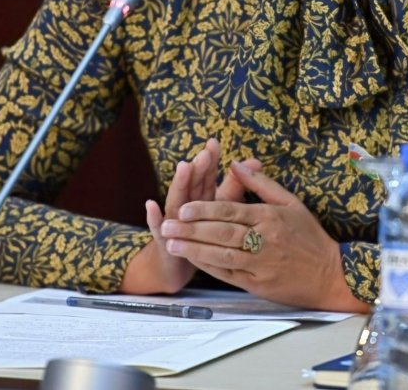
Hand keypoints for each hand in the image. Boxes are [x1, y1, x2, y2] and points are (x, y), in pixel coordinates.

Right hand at [120, 139, 261, 293]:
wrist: (174, 264)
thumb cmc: (201, 233)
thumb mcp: (219, 208)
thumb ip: (234, 186)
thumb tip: (256, 162)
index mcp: (200, 197)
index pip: (205, 175)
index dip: (210, 160)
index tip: (214, 142)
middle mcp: (184, 204)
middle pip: (192, 184)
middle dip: (198, 168)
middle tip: (205, 153)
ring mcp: (172, 220)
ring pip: (176, 200)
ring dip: (179, 184)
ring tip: (184, 167)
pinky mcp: (163, 240)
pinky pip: (157, 228)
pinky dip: (153, 217)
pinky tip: (151, 205)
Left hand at [160, 162, 368, 310]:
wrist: (330, 275)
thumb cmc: (309, 235)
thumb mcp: (290, 202)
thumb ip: (261, 184)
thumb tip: (236, 164)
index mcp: (271, 217)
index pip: (231, 211)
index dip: (205, 210)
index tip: (183, 207)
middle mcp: (264, 240)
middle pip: (222, 233)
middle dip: (191, 229)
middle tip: (166, 225)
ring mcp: (261, 265)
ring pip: (221, 255)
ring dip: (194, 249)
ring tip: (171, 243)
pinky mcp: (258, 285)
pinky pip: (228, 275)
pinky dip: (208, 267)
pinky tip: (192, 260)